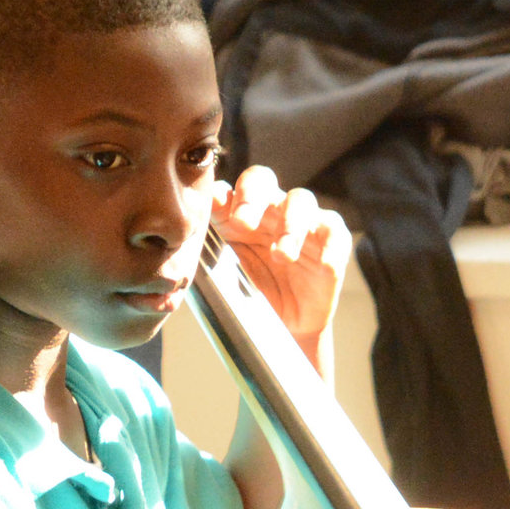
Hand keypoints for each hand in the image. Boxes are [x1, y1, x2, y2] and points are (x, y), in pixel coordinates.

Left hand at [213, 165, 350, 369]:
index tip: (213, 209)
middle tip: (242, 222)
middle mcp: (268, 210)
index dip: (220, 196)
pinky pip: (333, 231)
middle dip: (251, 195)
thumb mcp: (222, 282)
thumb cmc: (248, 299)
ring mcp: (301, 222)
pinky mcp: (331, 240)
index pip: (227, 192)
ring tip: (282, 254)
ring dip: (290, 223)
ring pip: (300, 200)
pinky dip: (327, 243)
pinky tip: (319, 260)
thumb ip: (203, 263)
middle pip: (260, 180)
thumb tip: (175, 261)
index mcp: (235, 216)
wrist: (282, 329)